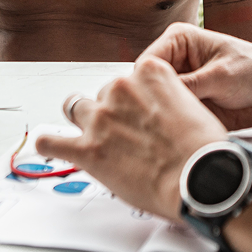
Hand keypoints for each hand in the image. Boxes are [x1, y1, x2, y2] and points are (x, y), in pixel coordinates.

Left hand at [36, 56, 226, 219]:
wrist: (199, 179)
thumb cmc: (202, 148)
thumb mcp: (190, 103)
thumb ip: (165, 98)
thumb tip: (156, 111)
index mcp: (149, 72)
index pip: (128, 76)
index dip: (131, 97)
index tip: (135, 109)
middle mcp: (121, 89)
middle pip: (103, 93)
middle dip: (111, 111)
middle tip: (125, 133)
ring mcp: (101, 118)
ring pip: (76, 108)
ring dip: (84, 121)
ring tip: (90, 134)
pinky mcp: (88, 149)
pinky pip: (53, 142)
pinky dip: (50, 144)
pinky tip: (49, 145)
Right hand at [141, 22, 251, 129]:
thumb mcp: (220, 76)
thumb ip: (189, 86)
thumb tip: (159, 96)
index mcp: (178, 39)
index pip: (147, 62)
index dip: (142, 84)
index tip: (143, 105)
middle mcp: (175, 60)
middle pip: (146, 83)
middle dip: (149, 103)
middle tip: (152, 124)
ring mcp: (180, 83)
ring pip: (155, 102)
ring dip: (159, 117)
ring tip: (164, 133)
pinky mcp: (187, 103)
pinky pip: (170, 116)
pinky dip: (170, 126)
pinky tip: (173, 137)